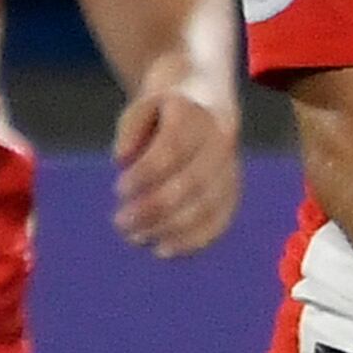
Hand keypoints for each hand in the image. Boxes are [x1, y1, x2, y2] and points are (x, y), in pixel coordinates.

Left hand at [111, 74, 240, 257]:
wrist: (206, 102)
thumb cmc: (164, 111)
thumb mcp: (143, 106)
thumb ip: (130, 128)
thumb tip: (122, 159)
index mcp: (197, 115)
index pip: (173, 149)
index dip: (145, 174)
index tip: (119, 189)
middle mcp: (220, 142)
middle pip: (191, 183)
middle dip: (152, 209)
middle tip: (121, 223)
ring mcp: (231, 169)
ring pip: (206, 206)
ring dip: (169, 229)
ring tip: (137, 238)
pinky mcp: (233, 191)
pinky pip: (220, 221)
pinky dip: (193, 240)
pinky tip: (165, 249)